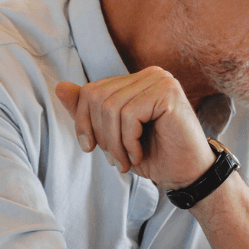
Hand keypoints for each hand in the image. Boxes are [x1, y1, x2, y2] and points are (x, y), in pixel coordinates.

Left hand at [55, 67, 212, 189]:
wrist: (188, 175)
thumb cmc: (154, 155)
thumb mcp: (112, 134)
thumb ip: (88, 111)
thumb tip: (60, 86)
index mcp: (137, 80)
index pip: (91, 91)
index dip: (83, 122)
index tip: (91, 148)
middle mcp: (150, 74)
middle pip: (97, 97)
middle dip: (99, 134)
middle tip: (114, 159)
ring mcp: (161, 81)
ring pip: (111, 107)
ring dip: (114, 143)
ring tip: (127, 160)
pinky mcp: (168, 93)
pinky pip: (129, 115)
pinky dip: (128, 141)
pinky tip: (139, 154)